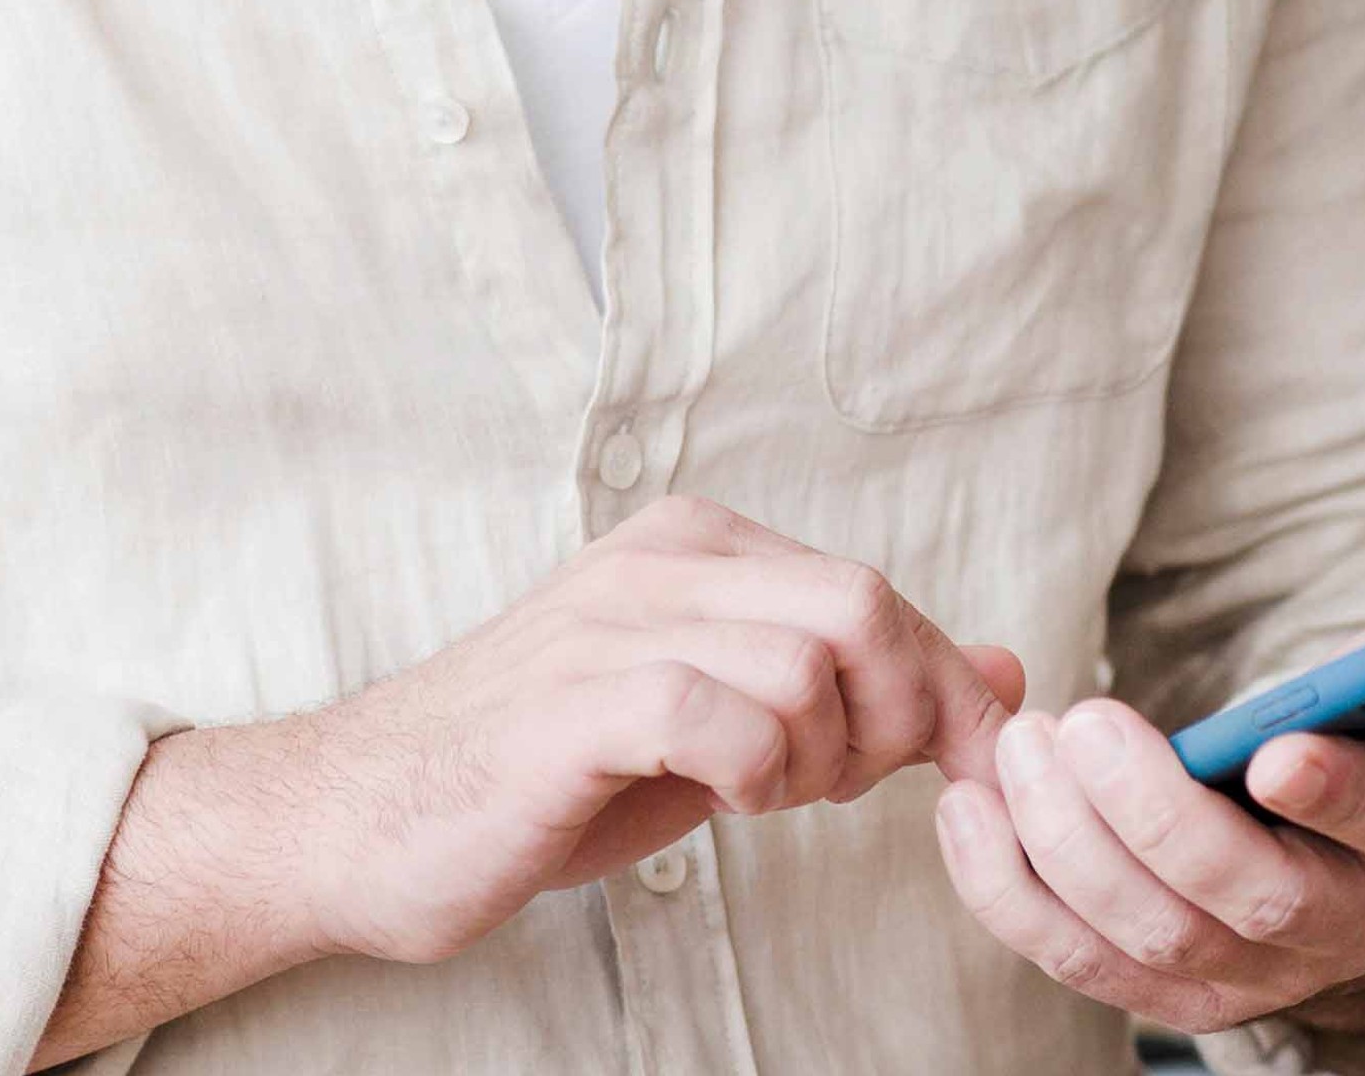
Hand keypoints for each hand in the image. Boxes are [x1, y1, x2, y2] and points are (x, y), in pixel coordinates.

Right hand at [282, 493, 1026, 968]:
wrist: (362, 818)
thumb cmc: (543, 779)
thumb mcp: (720, 728)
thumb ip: (850, 694)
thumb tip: (1002, 673)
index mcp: (695, 547)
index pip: (872, 592)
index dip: (939, 690)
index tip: (956, 768)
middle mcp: (660, 559)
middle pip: (860, 606)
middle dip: (895, 716)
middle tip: (847, 791)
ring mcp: (614, 619)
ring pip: (807, 659)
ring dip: (820, 758)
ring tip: (767, 798)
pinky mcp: (578, 698)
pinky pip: (723, 713)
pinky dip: (755, 771)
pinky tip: (723, 800)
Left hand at [930, 637, 1364, 1039]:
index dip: (1341, 792)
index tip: (1279, 746)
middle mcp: (1349, 928)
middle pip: (1246, 900)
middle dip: (1151, 816)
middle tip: (1082, 722)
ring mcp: (1255, 974)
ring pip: (1149, 940)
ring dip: (1064, 847)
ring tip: (1016, 747)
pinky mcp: (1173, 994)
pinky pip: (1077, 960)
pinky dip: (1010, 890)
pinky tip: (969, 807)